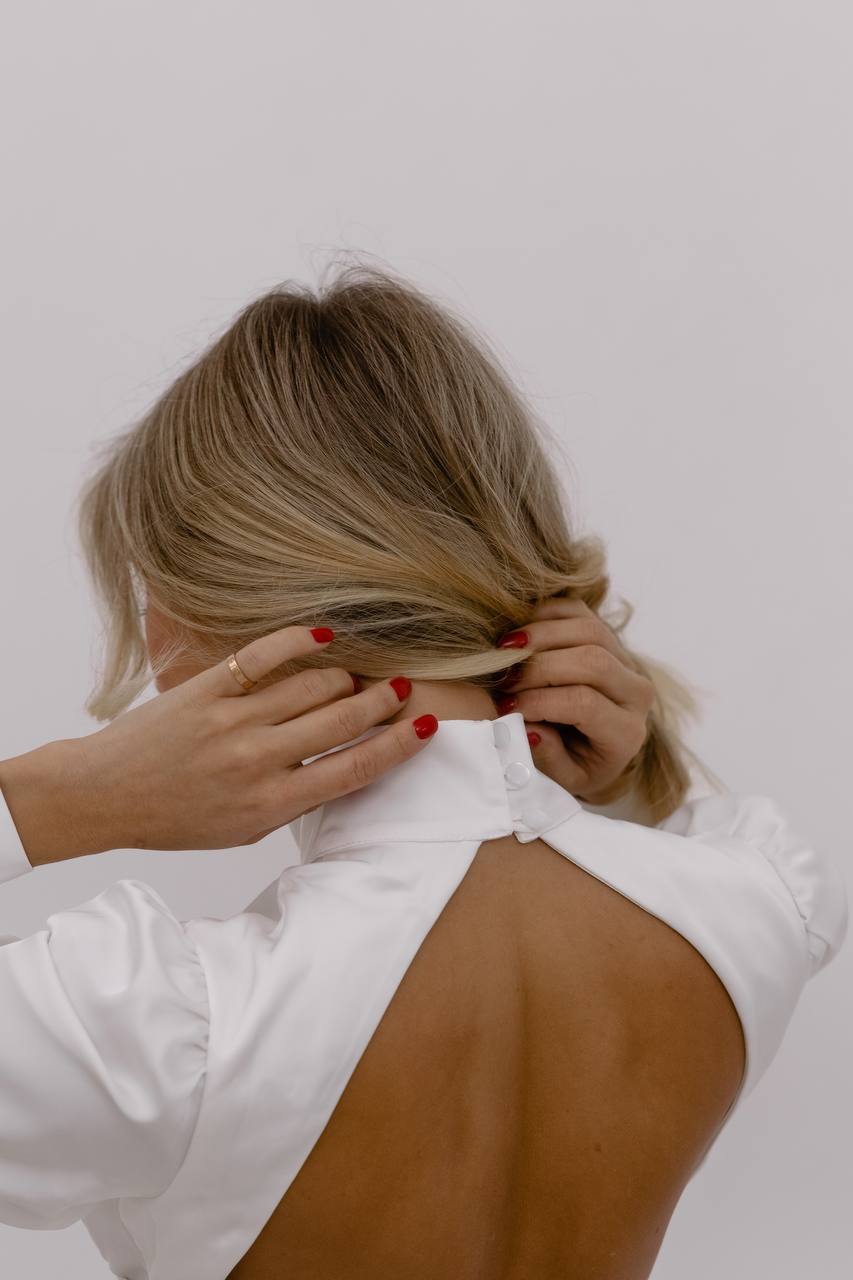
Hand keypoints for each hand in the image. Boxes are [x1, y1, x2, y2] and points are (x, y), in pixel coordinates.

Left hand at [0, 626, 437, 862]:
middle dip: (382, 702)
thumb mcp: (244, 829)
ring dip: (345, 678)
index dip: (398, 745)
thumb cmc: (178, 817)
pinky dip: (300, 640)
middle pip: (343, 720)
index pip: (354, 769)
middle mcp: (258, 760)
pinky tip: (324, 636)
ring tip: (354, 679)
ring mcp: (232, 719)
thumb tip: (346, 764)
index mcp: (271, 804)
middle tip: (400, 689)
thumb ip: (296, 800)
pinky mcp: (207, 686)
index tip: (427, 726)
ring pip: (313, 684)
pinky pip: (264, 655)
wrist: (106, 795)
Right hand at [493, 598, 653, 804]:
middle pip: (591, 660)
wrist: (598, 747)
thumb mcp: (564, 779)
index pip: (585, 703)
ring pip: (589, 629)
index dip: (539, 700)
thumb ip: (548, 760)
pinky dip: (546, 614)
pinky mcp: (609, 637)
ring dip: (540, 635)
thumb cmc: (575, 764)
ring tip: (504, 650)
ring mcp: (626, 659)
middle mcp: (636, 692)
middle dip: (538, 666)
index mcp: (626, 732)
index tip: (505, 707)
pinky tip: (519, 635)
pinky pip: (580, 612)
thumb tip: (529, 727)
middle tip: (503, 679)